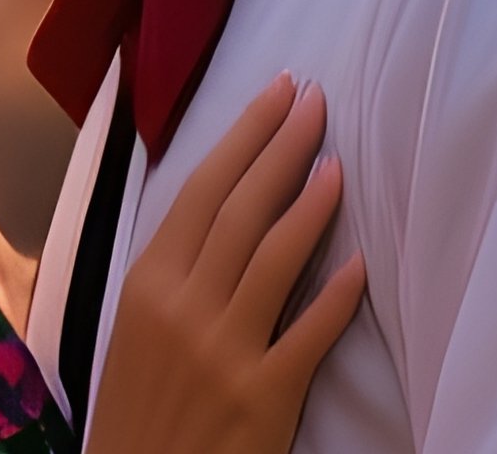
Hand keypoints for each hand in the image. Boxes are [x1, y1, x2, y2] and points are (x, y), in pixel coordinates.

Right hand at [87, 76, 365, 453]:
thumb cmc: (138, 403)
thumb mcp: (134, 324)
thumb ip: (174, 271)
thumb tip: (223, 211)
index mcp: (147, 281)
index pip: (202, 189)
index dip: (244, 137)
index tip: (276, 93)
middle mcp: (183, 306)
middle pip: (240, 209)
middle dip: (280, 148)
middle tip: (314, 101)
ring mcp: (223, 351)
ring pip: (273, 259)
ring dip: (310, 207)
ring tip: (337, 164)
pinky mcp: (262, 400)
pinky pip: (307, 336)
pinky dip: (335, 298)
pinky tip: (361, 264)